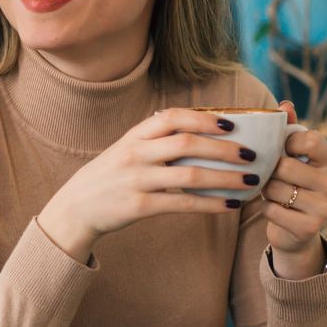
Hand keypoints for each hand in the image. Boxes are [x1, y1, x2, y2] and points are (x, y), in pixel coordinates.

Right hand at [37, 107, 260, 260]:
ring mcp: (136, 180)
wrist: (74, 209)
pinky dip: (210, 204)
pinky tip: (230, 205)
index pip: (172, 117)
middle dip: (225, 148)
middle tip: (252, 154)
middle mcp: (135, 154)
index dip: (204, 118)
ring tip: (250, 180)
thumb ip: (155, 140)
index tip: (232, 123)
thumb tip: (198, 132)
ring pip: (190, 174)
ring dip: (225, 177)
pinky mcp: (139, 206)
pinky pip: (182, 203)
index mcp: (134, 136)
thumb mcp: (125, 150)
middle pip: (187, 144)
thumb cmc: (108, 178)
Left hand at [262, 100, 326, 267]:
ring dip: (265, 191)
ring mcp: (324, 208)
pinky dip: (266, 209)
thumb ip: (288, 129)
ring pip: (276, 189)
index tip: (283, 151)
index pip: (310, 139)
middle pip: (285, 166)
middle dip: (270, 171)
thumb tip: (285, 105)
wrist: (294, 230)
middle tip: (271, 176)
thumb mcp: (290, 155)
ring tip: (272, 192)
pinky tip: (275, 210)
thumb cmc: (290, 183)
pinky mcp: (310, 228)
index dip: (287, 143)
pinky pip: (272, 210)